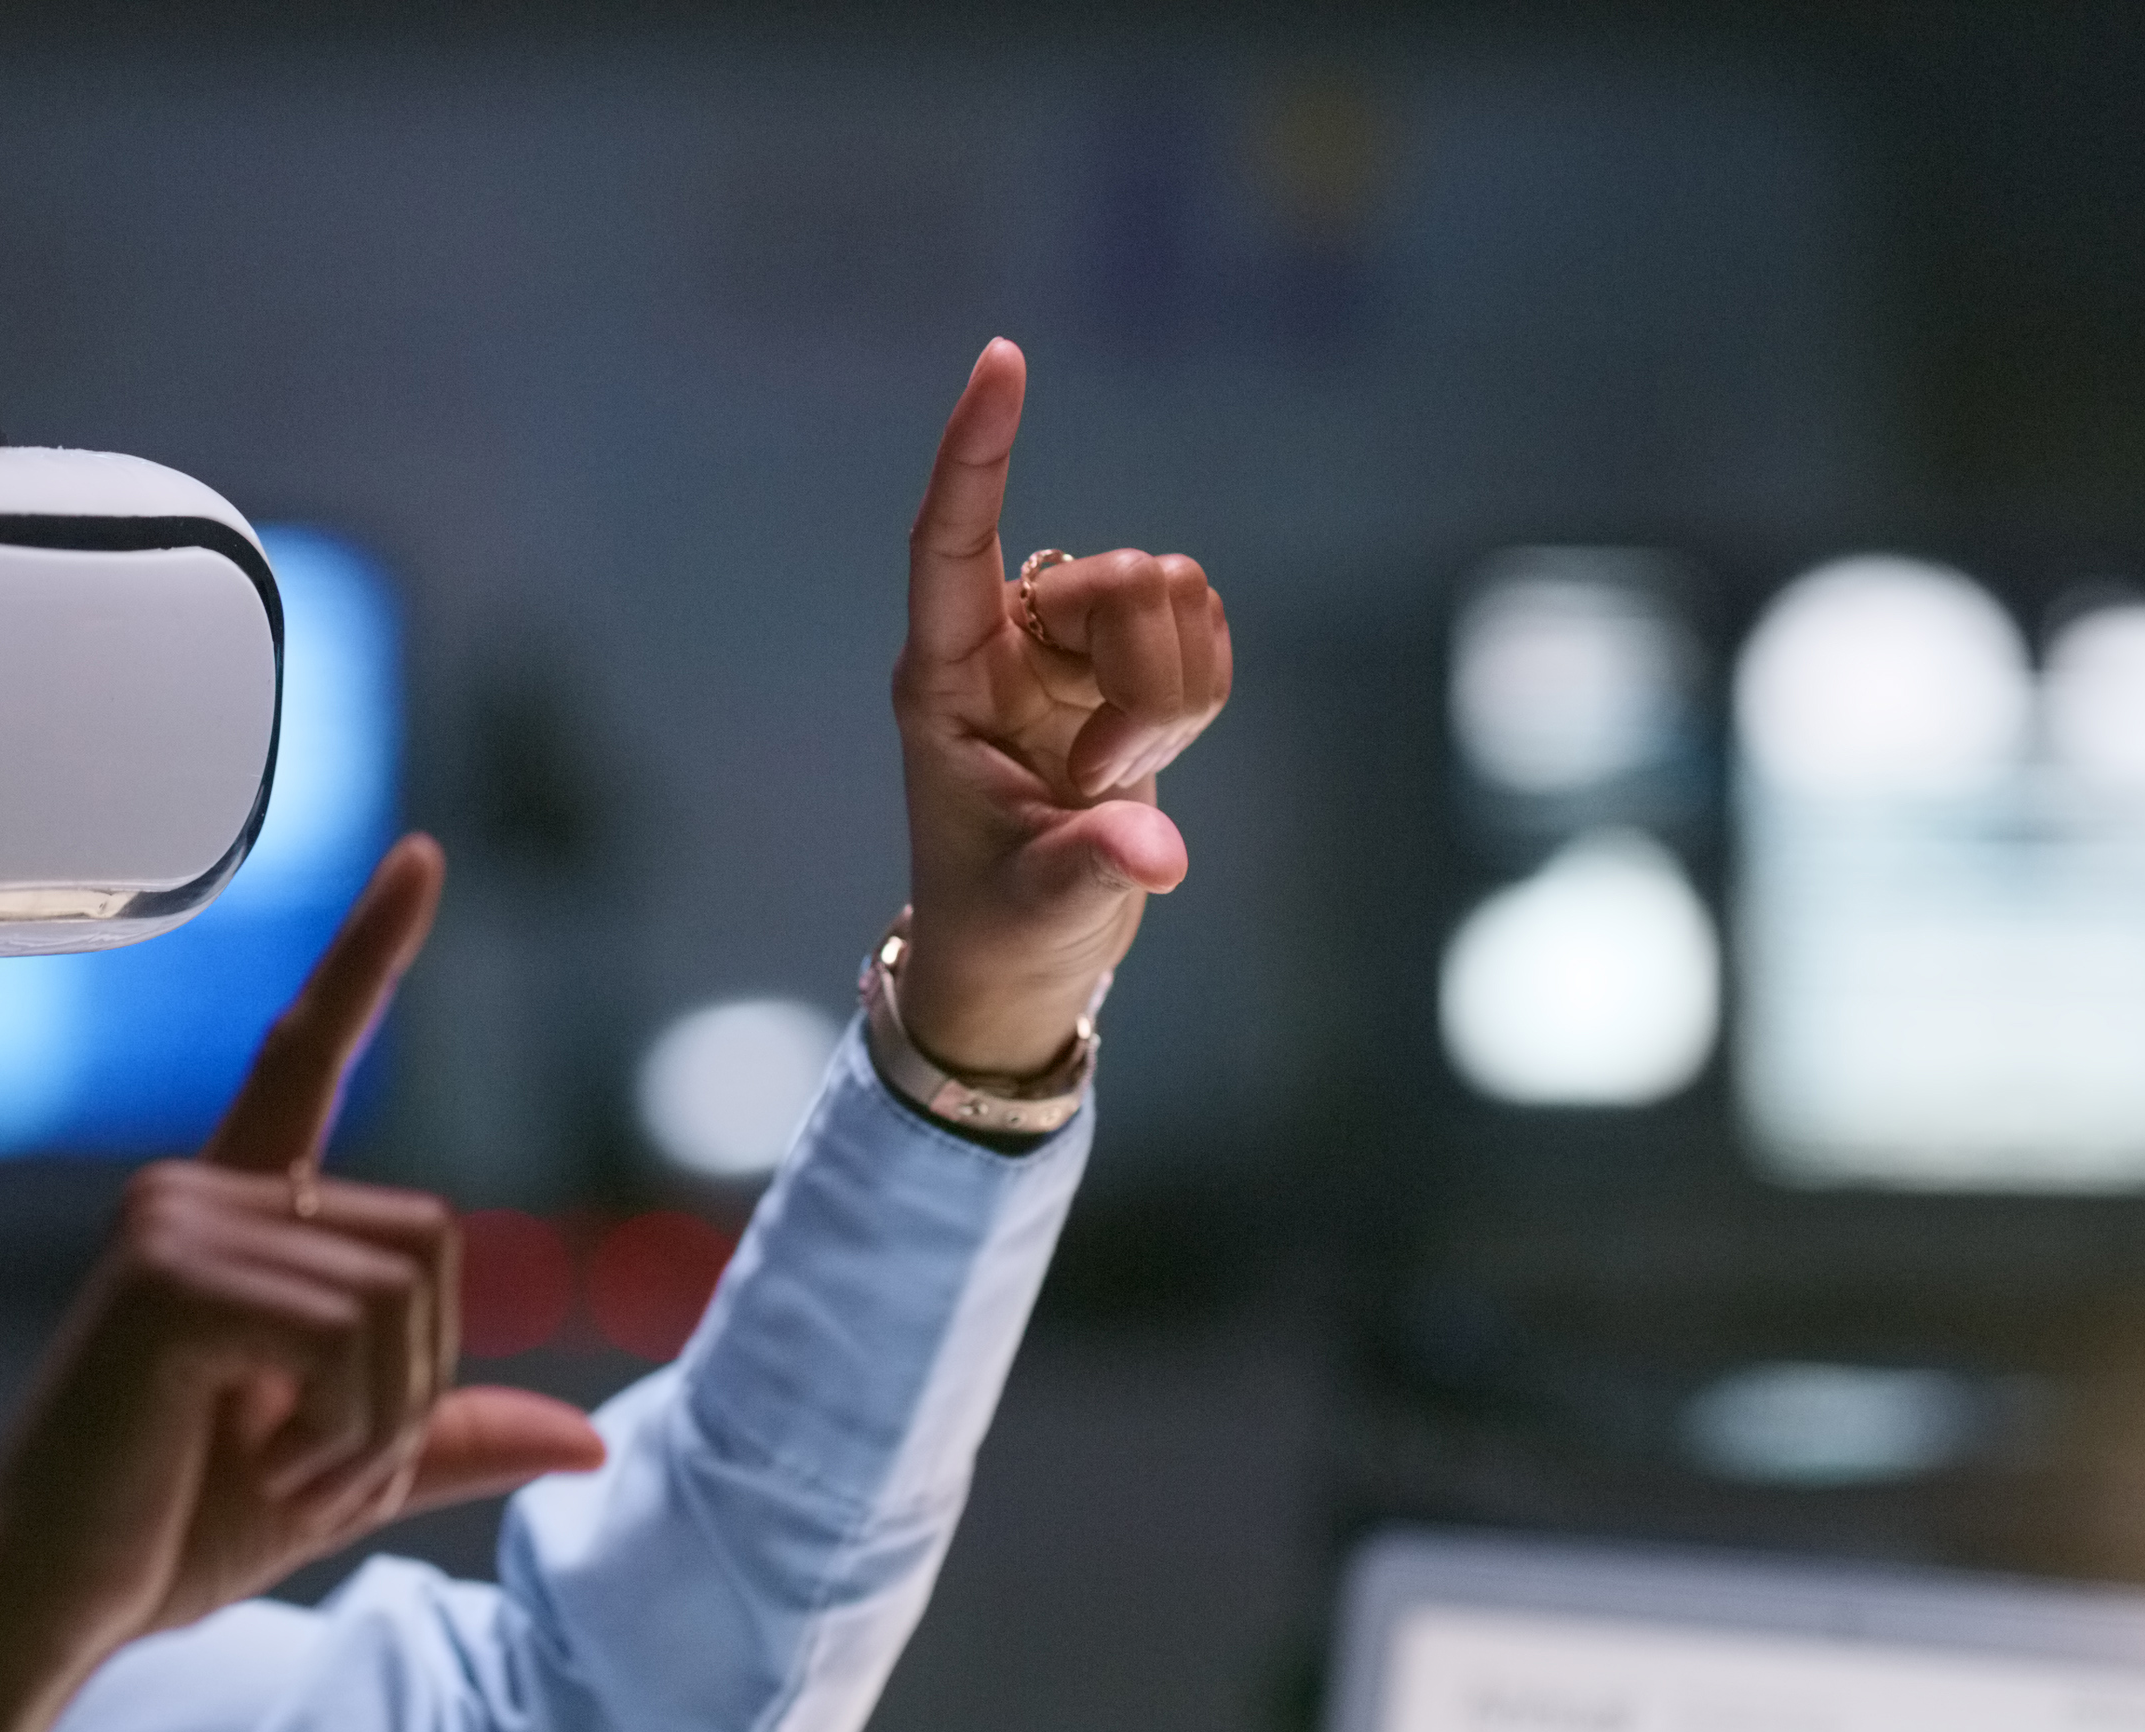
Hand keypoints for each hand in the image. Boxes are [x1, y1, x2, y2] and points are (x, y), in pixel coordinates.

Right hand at [0, 837, 609, 1731]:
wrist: (46, 1612)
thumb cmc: (161, 1538)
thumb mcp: (338, 1481)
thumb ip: (442, 1439)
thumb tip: (590, 1440)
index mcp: (228, 1220)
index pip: (304, 1057)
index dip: (368, 956)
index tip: (421, 859)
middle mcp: (193, 1193)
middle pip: (432, 1243)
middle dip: (415, 1384)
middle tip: (320, 1470)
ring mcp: (176, 1229)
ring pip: (403, 1298)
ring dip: (380, 1424)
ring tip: (285, 1478)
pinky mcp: (172, 1286)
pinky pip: (351, 1340)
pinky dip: (347, 1435)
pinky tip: (266, 1473)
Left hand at [891, 338, 1232, 1078]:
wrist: (1023, 961)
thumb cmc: (998, 927)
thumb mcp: (1039, 908)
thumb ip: (1093, 870)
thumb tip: (1152, 856)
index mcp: (943, 680)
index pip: (952, 538)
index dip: (976, 447)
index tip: (1002, 358)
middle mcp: (1003, 647)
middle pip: (1115, 578)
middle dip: (1143, 678)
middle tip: (1099, 778)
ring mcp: (1069, 655)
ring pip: (1169, 597)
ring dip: (1172, 691)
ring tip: (1113, 777)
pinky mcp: (1127, 674)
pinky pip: (1201, 635)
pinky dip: (1198, 694)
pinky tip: (1150, 754)